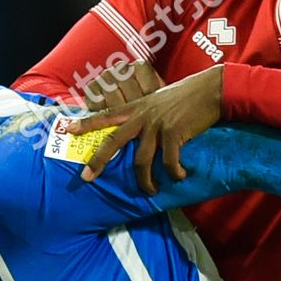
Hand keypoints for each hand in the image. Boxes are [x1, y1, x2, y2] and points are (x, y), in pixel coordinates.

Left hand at [66, 65, 223, 191]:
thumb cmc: (189, 96)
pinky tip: (180, 176)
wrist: (212, 89)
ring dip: (145, 182)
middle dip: (98, 161)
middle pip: (113, 141)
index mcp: (138, 107)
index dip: (86, 122)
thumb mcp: (161, 101)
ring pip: (141, 161)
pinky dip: (174, 173)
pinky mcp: (173, 133)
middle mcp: (143, 115)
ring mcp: (157, 124)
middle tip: (86, 178)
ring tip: (151, 191)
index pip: (106, 114)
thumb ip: (149, 114)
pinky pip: (168, 163)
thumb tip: (145, 133)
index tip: (68, 128)